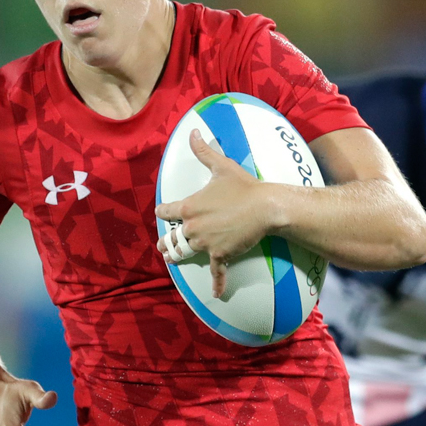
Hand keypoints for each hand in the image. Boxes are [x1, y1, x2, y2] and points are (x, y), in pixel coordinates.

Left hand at [157, 130, 274, 297]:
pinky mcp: (221, 254)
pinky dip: (218, 283)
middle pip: (172, 237)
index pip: (168, 210)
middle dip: (166, 241)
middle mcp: (193, 227)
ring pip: (185, 253)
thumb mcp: (221, 166)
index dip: (163, 211)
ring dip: (177, 257)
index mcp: (189, 206)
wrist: (264, 207)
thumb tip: (193, 131)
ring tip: (171, 260)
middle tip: (162, 245)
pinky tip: (218, 294)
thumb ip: (203, 151)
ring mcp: (206, 243)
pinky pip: (218, 271)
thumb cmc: (242, 186)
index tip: (161, 212)